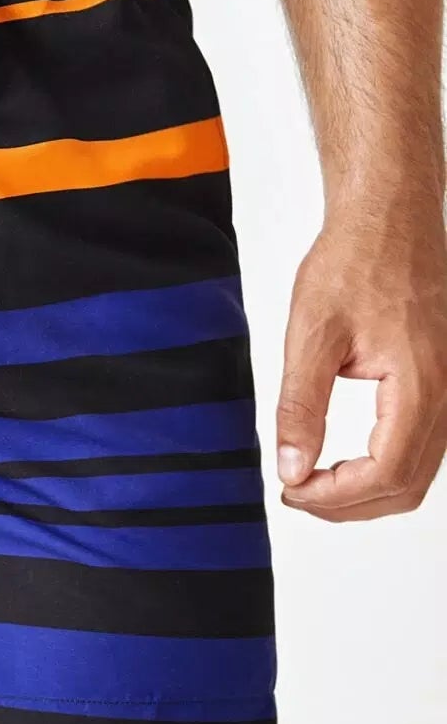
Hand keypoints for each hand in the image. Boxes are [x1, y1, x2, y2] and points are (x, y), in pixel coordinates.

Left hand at [277, 215, 446, 520]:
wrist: (390, 220)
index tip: (292, 489)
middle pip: (406, 485)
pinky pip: (423, 445)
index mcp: (421, 385)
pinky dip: (384, 467)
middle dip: (348, 503)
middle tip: (296, 493)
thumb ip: (301, 406)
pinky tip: (344, 460)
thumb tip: (292, 467)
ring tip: (313, 481)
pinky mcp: (442, 383)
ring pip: (418, 472)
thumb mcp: (312, 333)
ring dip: (366, 490)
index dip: (336, 495)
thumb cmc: (356, 262)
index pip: (385, 473)